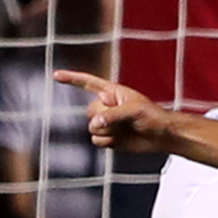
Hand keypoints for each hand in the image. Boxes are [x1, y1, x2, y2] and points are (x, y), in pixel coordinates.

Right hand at [54, 70, 174, 153]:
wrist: (161, 136)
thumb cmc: (152, 117)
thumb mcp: (134, 110)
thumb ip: (112, 115)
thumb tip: (94, 124)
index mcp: (111, 92)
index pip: (87, 83)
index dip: (71, 79)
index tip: (55, 75)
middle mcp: (106, 107)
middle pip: (89, 112)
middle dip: (103, 117)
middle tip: (123, 119)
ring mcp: (106, 123)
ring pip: (92, 128)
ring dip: (107, 131)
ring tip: (124, 129)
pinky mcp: (108, 138)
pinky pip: (97, 141)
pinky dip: (107, 141)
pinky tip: (121, 139)